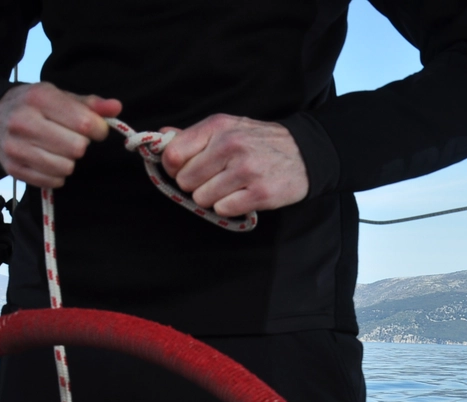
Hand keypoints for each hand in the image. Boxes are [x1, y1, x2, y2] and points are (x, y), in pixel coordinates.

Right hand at [0, 82, 120, 187]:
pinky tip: (49, 160)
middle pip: (77, 148)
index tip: (94, 129)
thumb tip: (116, 107)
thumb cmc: (35, 106)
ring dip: (69, 161)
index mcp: (39, 98)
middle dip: (80, 144)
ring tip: (59, 149)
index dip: (98, 130)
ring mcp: (16, 147)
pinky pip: (52, 181)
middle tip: (71, 138)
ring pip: (65, 167)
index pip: (85, 123)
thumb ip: (91, 104)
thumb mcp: (61, 97)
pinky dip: (56, 174)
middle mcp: (24, 121)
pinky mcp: (13, 168)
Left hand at [160, 114, 308, 215]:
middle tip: (215, 180)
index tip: (186, 170)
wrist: (304, 154)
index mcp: (218, 127)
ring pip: (203, 198)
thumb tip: (162, 134)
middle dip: (196, 185)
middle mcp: (230, 145)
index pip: (174, 154)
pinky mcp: (260, 193)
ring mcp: (246, 170)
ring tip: (231, 187)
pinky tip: (242, 196)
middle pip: (186, 180)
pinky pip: (224, 209)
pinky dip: (230, 207)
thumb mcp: (228, 128)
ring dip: (213, 198)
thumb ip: (194, 135)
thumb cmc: (259, 142)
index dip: (174, 168)